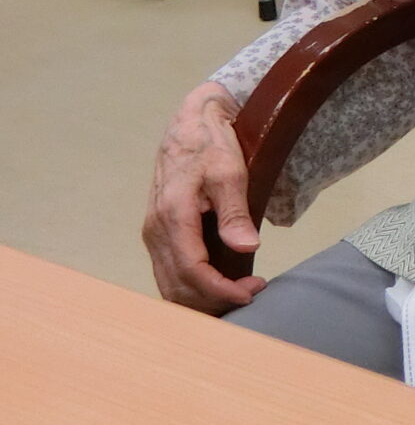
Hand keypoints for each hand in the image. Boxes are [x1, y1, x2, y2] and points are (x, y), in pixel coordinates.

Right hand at [142, 83, 265, 312]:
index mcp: (172, 217)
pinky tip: (219, 283)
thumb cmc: (211, 144)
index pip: (191, 271)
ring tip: (238, 293)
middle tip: (251, 294)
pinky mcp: (159, 233)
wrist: (190, 124)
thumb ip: (235, 212)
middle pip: (176, 286)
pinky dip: (191, 287)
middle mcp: (155, 231)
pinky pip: (169, 272)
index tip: (251, 293)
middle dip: (212, 300)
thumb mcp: (230, 171)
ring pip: (168, 284)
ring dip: (201, 298)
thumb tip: (247, 248)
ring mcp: (154, 234)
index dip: (221, 290)